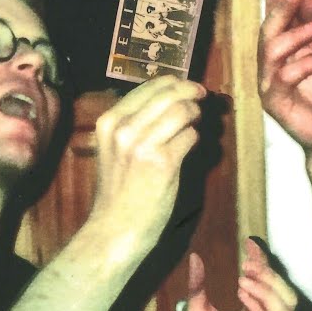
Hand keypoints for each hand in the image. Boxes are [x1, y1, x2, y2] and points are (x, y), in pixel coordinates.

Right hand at [87, 76, 204, 244]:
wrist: (115, 227)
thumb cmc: (118, 190)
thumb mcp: (113, 149)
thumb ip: (132, 124)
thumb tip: (166, 100)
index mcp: (109, 122)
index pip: (147, 87)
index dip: (173, 83)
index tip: (186, 86)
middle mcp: (123, 129)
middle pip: (168, 93)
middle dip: (190, 91)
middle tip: (202, 95)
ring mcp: (143, 145)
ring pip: (182, 110)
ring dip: (195, 114)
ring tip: (197, 121)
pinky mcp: (163, 162)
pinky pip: (190, 136)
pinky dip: (195, 138)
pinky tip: (191, 145)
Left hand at [179, 239, 295, 310]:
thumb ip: (200, 288)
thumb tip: (195, 259)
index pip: (278, 291)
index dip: (268, 268)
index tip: (251, 246)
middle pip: (291, 301)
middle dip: (272, 277)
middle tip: (247, 264)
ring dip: (267, 290)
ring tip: (243, 277)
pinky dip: (257, 308)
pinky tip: (240, 295)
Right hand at [258, 0, 311, 155]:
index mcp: (279, 53)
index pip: (273, 20)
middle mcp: (268, 66)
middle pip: (266, 31)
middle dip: (278, 9)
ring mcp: (267, 84)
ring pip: (270, 52)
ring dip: (295, 34)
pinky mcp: (274, 102)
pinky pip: (284, 78)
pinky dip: (305, 65)